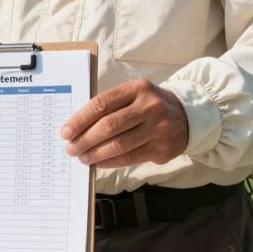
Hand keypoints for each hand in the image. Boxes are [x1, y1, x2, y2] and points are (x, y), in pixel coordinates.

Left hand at [61, 78, 188, 166]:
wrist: (186, 117)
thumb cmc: (148, 106)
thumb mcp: (133, 95)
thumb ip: (110, 107)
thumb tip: (78, 128)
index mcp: (137, 88)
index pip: (102, 104)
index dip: (80, 119)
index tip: (66, 131)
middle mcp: (149, 106)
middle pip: (109, 125)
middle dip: (85, 139)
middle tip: (71, 148)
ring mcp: (158, 128)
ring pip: (119, 144)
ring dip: (96, 153)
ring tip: (82, 157)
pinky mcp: (162, 148)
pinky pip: (130, 157)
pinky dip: (110, 162)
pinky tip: (98, 163)